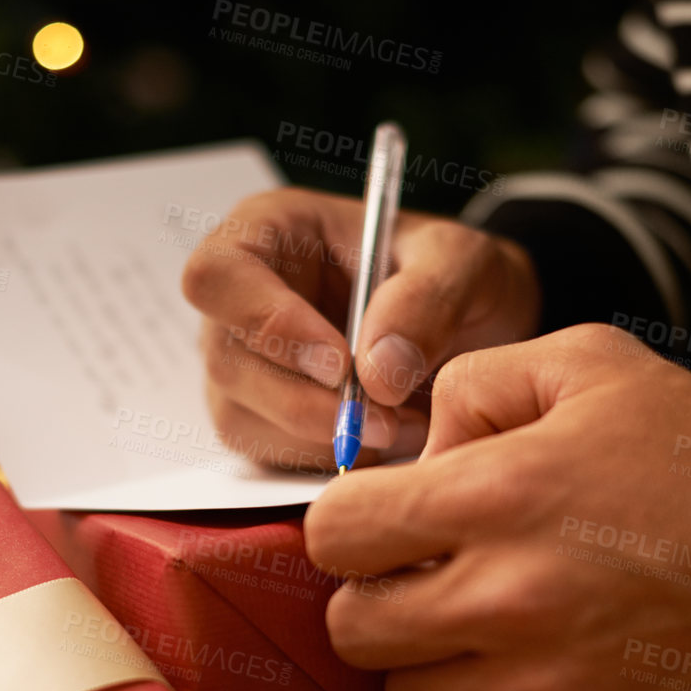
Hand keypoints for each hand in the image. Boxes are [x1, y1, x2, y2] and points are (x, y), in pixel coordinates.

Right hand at [180, 187, 538, 471]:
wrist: (472, 323)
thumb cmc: (450, 272)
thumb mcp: (462, 261)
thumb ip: (427, 299)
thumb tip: (373, 372)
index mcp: (267, 231)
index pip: (218, 276)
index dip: (266, 324)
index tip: (339, 363)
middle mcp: (239, 299)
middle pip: (227, 361)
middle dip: (305, 403)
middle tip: (384, 419)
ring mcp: (244, 363)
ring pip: (242, 418)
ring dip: (322, 438)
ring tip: (402, 424)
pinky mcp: (262, 418)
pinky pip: (271, 455)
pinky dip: (329, 458)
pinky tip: (386, 438)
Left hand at [304, 324, 690, 690]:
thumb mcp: (592, 364)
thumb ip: (477, 384)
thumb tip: (417, 450)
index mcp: (491, 497)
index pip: (331, 534)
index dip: (354, 525)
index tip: (393, 526)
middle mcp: (502, 599)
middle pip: (352, 629)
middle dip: (381, 599)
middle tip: (436, 581)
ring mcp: (542, 688)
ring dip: (433, 668)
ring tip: (491, 633)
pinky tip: (529, 687)